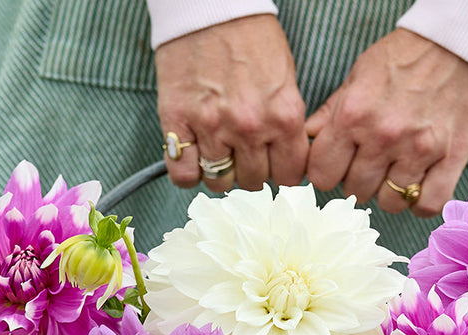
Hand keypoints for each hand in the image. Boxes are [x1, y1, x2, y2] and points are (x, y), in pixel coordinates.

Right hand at [155, 15, 308, 192]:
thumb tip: (285, 161)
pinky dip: (188, 171)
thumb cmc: (250, 37)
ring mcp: (212, 127)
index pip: (289, 176)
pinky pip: (183, 175)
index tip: (273, 163)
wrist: (210, 4)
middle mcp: (250, 127)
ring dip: (220, 171)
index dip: (281, 172)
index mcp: (284, 116)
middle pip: (254, 183)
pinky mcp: (178, 122)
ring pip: (220, 183)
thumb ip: (286, 125)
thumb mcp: (285, 80)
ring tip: (218, 150)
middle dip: (250, 169)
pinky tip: (194, 154)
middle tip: (243, 150)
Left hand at [305, 30, 467, 215]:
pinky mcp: (450, 158)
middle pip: (355, 191)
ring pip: (390, 203)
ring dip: (390, 192)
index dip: (329, 172)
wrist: (461, 42)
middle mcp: (383, 136)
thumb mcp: (359, 75)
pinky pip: (427, 204)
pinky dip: (421, 202)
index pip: (322, 175)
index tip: (340, 164)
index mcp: (353, 116)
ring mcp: (418, 150)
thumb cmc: (406, 56)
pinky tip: (419, 185)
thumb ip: (332, 111)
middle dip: (360, 180)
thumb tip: (310, 137)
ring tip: (397, 171)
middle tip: (373, 163)